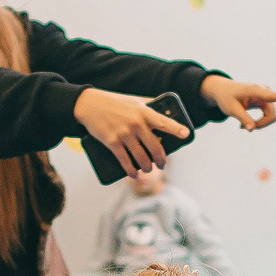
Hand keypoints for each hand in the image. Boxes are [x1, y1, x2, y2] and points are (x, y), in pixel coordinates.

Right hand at [74, 87, 190, 176]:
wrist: (89, 104)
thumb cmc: (114, 102)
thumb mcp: (133, 101)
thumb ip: (149, 106)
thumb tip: (166, 111)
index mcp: (143, 112)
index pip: (163, 122)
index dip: (176, 129)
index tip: (186, 134)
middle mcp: (135, 123)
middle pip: (155, 146)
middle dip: (161, 159)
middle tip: (162, 164)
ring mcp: (124, 134)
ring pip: (141, 157)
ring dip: (146, 167)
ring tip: (147, 170)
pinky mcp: (112, 142)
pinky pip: (125, 161)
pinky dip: (131, 171)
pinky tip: (134, 175)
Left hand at [200, 75, 275, 130]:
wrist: (224, 90)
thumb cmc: (226, 97)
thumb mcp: (231, 109)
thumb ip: (243, 118)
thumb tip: (251, 129)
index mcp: (255, 90)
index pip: (271, 96)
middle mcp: (264, 92)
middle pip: (271, 115)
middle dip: (260, 125)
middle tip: (243, 128)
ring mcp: (266, 97)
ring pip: (271, 117)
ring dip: (259, 124)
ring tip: (242, 126)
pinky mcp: (265, 101)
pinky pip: (268, 116)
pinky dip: (259, 122)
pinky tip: (246, 124)